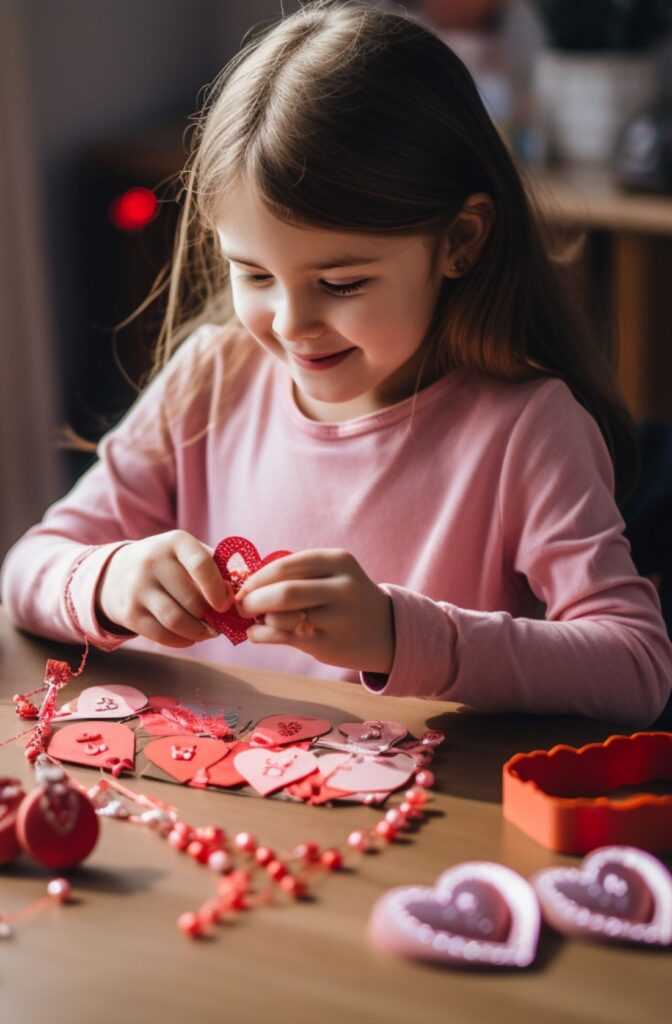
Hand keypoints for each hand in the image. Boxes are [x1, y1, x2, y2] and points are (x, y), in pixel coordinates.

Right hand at [96, 531, 231, 646]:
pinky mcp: (129, 612)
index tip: (226, 605)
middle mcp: (152, 562)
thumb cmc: (168, 564)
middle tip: (220, 623)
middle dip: (210, 616)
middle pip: (192, 599)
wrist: (117, 573)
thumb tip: (244, 589)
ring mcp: (138, 588)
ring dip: (198, 632)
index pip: (201, 565)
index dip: (218, 589)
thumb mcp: (187, 553)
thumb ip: (216, 567)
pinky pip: (162, 635)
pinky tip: (190, 637)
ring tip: (207, 632)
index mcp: (175, 542)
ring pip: (176, 620)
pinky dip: (182, 641)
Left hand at [235, 549, 394, 672]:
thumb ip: (294, 575)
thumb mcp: (331, 574)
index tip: (242, 586)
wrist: (384, 629)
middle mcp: (342, 588)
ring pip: (284, 618)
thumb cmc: (344, 597)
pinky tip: (257, 634)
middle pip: (285, 593)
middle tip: (241, 605)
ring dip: (261, 620)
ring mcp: (339, 618)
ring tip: (257, 619)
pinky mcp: (330, 644)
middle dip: (254, 600)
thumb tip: (245, 585)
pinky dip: (262, 636)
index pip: (285, 566)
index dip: (257, 577)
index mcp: (338, 561)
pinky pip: (285, 639)